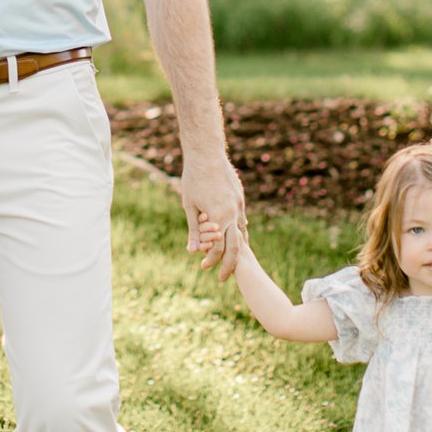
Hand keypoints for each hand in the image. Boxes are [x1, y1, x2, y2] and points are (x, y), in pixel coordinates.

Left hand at [180, 153, 245, 275]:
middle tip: (223, 276)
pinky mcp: (240, 198)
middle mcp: (232, 213)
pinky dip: (239, 230)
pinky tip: (237, 236)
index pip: (218, 247)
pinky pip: (242, 219)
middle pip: (236, 245)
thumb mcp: (189, 206)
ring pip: (242, 232)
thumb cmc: (193, 180)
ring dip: (237, 247)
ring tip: (232, 260)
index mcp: (218, 217)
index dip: (211, 260)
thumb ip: (193, 230)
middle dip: (230, 263)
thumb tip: (193, 251)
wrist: (207, 155)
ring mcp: (239, 205)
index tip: (204, 268)